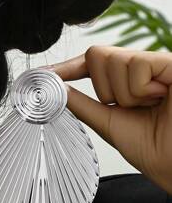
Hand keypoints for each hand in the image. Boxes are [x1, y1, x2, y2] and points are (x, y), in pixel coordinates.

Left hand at [45, 46, 171, 194]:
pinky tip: (159, 98)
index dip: (67, 67)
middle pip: (97, 55)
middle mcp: (142, 67)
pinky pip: (137, 64)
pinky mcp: (171, 64)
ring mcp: (156, 64)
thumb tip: (55, 89)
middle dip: (103, 88)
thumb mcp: (107, 123)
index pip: (92, 63)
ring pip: (114, 59)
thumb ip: (82, 104)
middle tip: (126, 107)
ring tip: (147, 105)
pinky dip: (140, 90)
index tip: (43, 74)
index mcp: (128, 80)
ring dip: (124, 94)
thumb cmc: (152, 148)